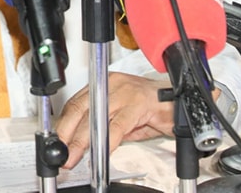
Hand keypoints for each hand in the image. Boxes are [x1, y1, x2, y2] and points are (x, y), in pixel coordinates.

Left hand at [55, 72, 174, 167]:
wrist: (182, 104)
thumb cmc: (154, 109)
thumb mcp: (122, 117)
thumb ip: (103, 126)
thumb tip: (83, 142)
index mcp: (105, 84)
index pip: (76, 103)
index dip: (64, 124)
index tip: (57, 141)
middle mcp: (112, 84)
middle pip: (80, 108)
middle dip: (67, 133)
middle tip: (62, 152)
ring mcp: (125, 92)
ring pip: (96, 118)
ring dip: (82, 141)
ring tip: (74, 156)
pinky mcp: (138, 104)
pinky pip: (117, 126)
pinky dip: (107, 142)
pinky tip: (101, 153)